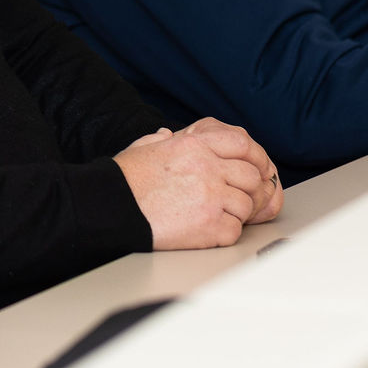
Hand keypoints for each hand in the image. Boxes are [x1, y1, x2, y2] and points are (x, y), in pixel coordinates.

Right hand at [114, 117, 281, 249]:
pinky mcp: (208, 226)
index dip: (256, 159)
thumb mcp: (144, 147)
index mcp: (194, 145)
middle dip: (248, 190)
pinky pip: (235, 230)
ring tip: (215, 215)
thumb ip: (162, 139)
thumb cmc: (123, 180)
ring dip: (236, 213)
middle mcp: (207, 167)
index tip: (258, 170)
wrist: (110, 208)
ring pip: (246, 206)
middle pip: (251, 178)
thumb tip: (165, 134)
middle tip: (236, 199)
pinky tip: (208, 230)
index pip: (243, 145)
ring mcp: (210, 197)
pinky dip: (225, 233)